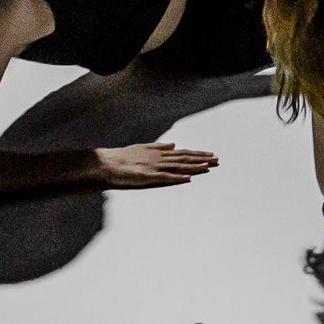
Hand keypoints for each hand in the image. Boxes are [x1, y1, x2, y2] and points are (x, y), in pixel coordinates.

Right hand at [94, 142, 216, 187]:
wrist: (106, 164)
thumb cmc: (123, 157)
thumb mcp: (143, 148)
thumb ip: (159, 147)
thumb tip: (174, 144)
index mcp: (159, 154)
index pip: (183, 154)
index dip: (197, 155)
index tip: (211, 155)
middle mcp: (160, 159)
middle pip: (184, 159)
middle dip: (201, 160)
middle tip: (217, 160)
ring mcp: (154, 167)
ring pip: (178, 167)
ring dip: (194, 167)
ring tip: (208, 167)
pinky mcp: (147, 177)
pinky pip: (165, 178)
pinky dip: (177, 178)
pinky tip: (188, 178)